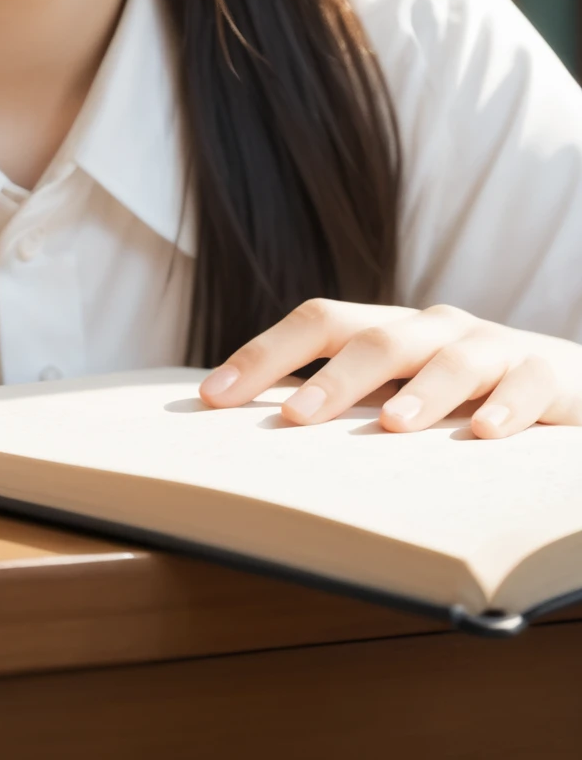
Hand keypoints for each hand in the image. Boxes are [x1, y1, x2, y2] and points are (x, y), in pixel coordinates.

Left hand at [198, 298, 581, 437]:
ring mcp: (491, 347)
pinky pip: (527, 385)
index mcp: (388, 329)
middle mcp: (433, 328)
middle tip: (295, 420)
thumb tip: (249, 435)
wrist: (563, 381)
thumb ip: (343, 404)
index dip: (264, 355)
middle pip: (376, 340)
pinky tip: (485, 435)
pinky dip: (507, 408)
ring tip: (391, 427)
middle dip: (332, 380)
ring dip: (420, 393)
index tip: (212, 398)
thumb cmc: (460, 395)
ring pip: (452, 359)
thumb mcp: (399, 392)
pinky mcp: (547, 374)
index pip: (317, 324)